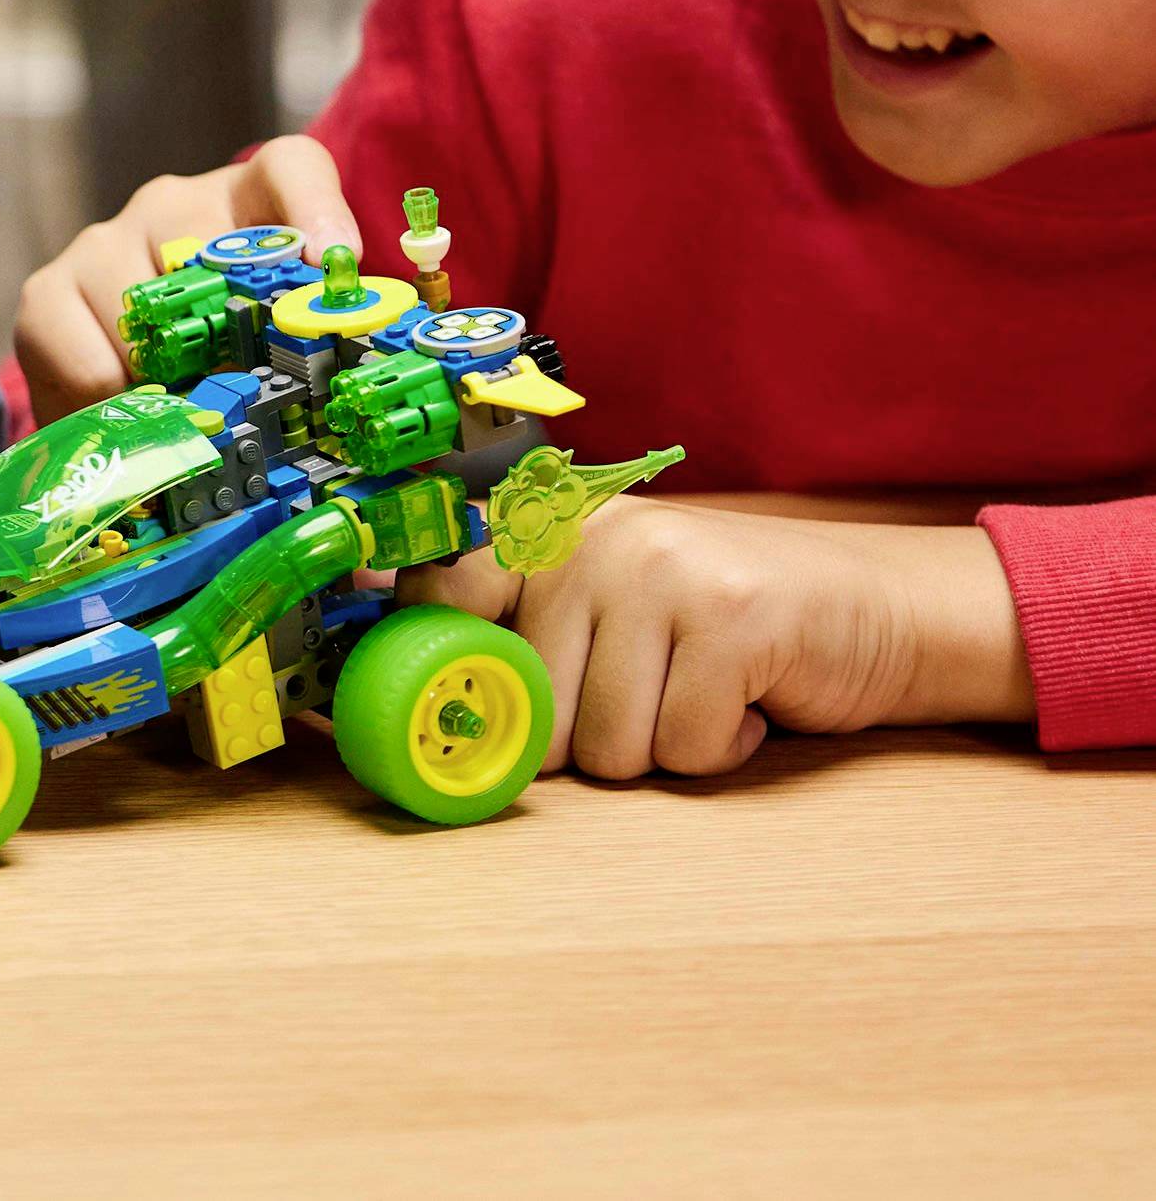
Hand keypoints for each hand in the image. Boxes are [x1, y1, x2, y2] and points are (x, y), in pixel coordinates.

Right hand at [14, 135, 359, 423]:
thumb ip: (320, 367)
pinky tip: (127, 420)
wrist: (120, 375)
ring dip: (169, 386)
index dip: (315, 207)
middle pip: (210, 255)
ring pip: (144, 316)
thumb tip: (370, 454)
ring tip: (184, 423)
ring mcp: (104, 240)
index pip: (290, 168)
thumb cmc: (221, 359)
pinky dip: (113, 408)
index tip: (335, 259)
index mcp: (250, 203)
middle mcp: (173, 206)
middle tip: (253, 405)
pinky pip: (89, 362)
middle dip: (234, 340)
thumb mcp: (281, 350)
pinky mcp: (47, 290)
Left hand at [401, 500, 1033, 777]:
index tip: (455, 714)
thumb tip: (410, 685)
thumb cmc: (714, 627)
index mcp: (542, 530)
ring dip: (659, 748)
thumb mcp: (605, 607)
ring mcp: (662, 569)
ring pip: (608, 743)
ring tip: (696, 691)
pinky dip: (720, 750)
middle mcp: (590, 536)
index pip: (439, 592)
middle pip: (533, 712)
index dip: (439, 668)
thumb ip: (519, 632)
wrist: (870, 608)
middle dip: (587, 741)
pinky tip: (745, 702)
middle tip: (644, 698)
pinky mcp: (735, 616)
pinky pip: (686, 747)